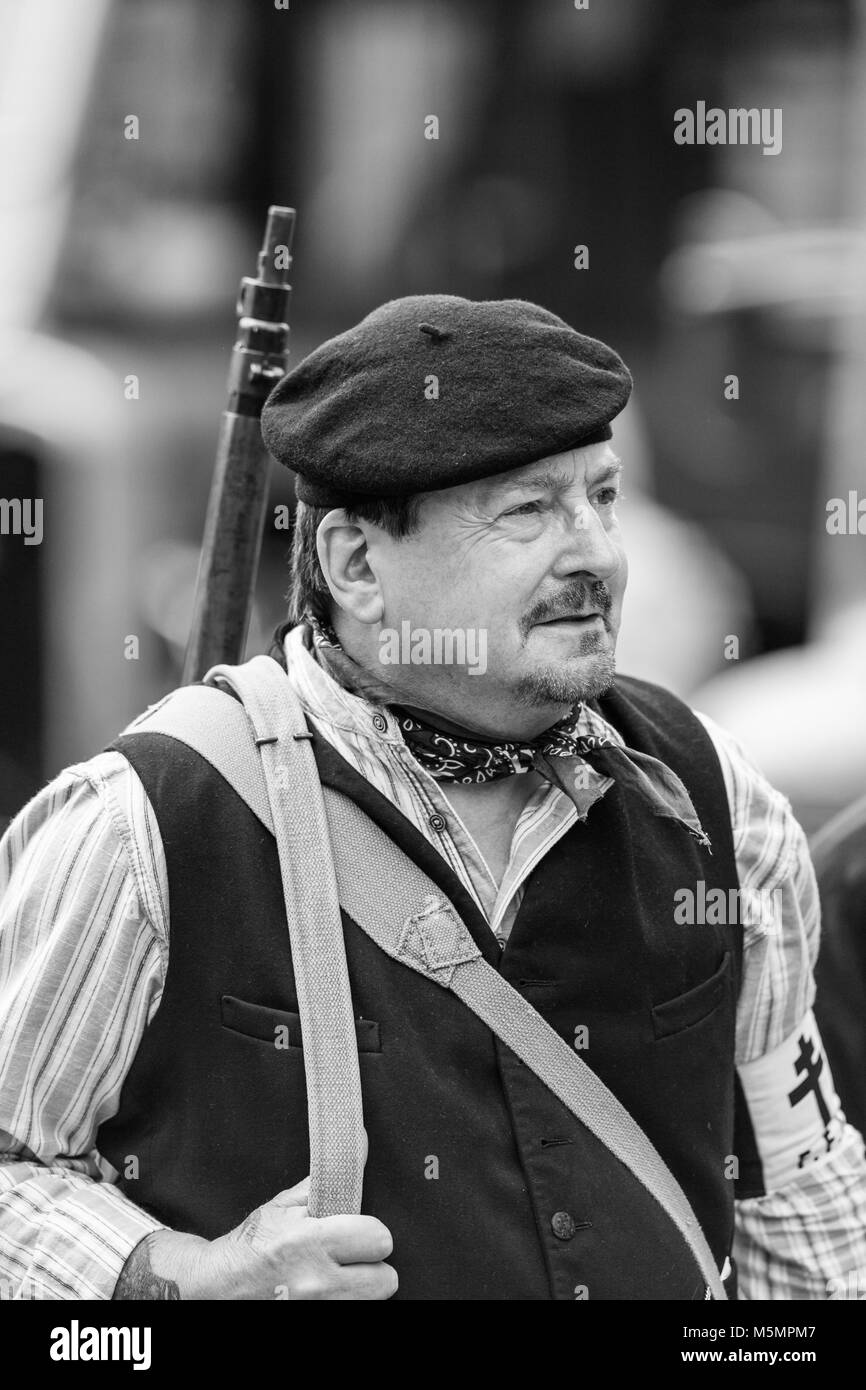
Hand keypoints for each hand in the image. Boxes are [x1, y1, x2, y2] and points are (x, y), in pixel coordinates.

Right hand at [114, 1138, 396, 1300]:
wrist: (218, 1287)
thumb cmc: (252, 1244)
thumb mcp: (283, 1205)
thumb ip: (325, 1180)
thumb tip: (359, 1142)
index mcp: (311, 1241)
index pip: (378, 1238)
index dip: (371, 1232)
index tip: (357, 1232)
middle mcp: (317, 1282)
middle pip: (386, 1279)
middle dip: (372, 1266)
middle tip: (351, 1258)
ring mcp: (318, 1309)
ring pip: (372, 1301)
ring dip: (360, 1289)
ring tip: (337, 1276)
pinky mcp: (317, 1322)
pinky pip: (354, 1312)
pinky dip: (346, 1302)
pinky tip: (328, 1292)